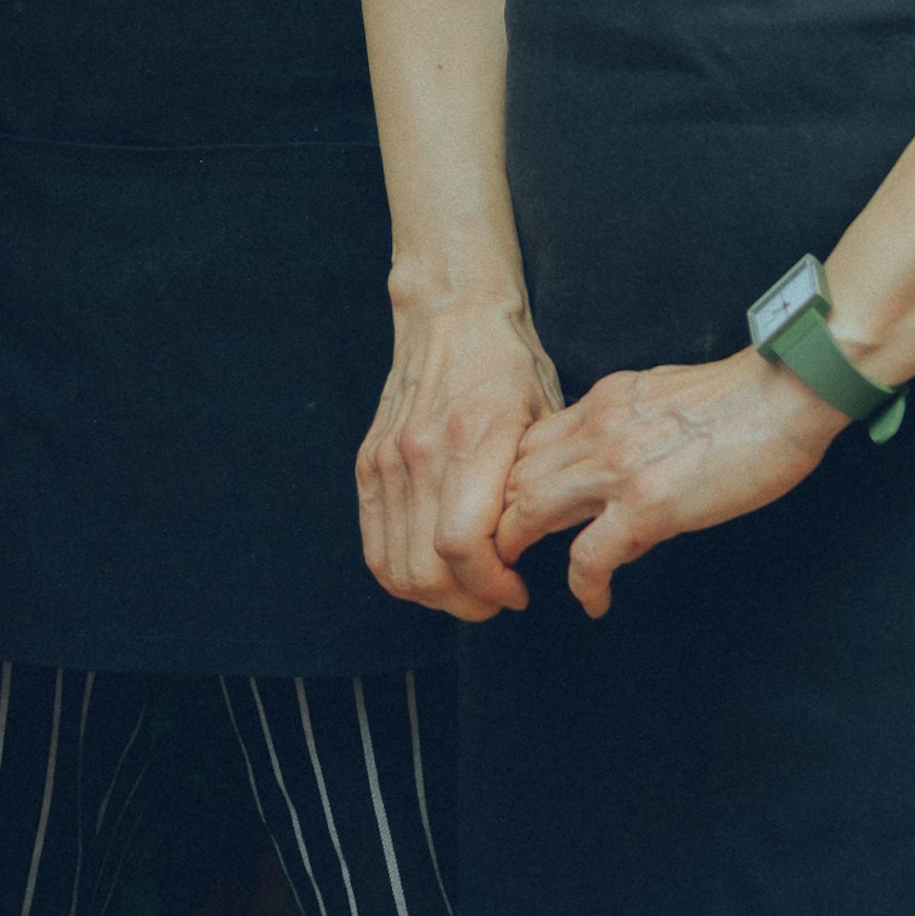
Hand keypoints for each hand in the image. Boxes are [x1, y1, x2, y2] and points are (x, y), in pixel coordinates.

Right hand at [357, 290, 559, 620]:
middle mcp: (420, 452)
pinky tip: (436, 570)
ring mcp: (387, 458)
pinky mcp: (369, 462)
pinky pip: (375, 545)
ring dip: (436, 595)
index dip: (491, 587)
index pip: (462, 547)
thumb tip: (539, 555)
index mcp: (472, 440)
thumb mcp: (546, 419)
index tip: (518, 590)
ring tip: (469, 587)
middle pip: (426, 570)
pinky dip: (402, 573)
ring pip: (396, 567)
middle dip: (468, 602)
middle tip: (497, 597)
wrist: (452, 313)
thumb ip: (538, 488)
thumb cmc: (510, 365)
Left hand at [496, 352, 840, 613]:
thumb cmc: (741, 396)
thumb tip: (613, 459)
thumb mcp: (660, 393)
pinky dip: (582, 586)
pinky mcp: (648, 505)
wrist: (785, 392)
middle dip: (495, 515)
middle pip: (514, 472)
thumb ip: (625, 423)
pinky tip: (593, 604)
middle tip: (497, 552)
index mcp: (602, 400)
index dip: (508, 479)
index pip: (529, 440)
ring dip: (515, 548)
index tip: (510, 510)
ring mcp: (618, 467)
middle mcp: (597, 427)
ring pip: (530, 508)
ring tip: (518, 579)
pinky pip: (588, 555)